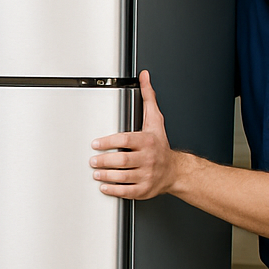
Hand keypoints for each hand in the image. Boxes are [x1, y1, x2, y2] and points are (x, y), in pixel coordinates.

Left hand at [89, 70, 178, 199]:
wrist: (175, 170)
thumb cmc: (160, 145)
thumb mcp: (155, 120)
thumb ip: (148, 98)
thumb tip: (144, 77)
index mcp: (147, 141)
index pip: (125, 140)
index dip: (108, 142)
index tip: (96, 144)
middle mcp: (148, 158)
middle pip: (123, 160)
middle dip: (105, 161)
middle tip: (93, 160)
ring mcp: (147, 175)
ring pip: (123, 176)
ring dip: (107, 175)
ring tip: (96, 173)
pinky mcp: (144, 189)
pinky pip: (127, 191)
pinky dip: (114, 190)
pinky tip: (104, 186)